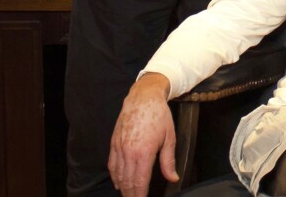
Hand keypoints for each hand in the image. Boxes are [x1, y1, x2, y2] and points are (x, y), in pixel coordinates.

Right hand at [108, 73, 177, 195]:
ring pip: (119, 176)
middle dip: (131, 195)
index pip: (140, 182)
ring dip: (123, 188)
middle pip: (128, 182)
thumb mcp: (169, 137)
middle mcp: (129, 153)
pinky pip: (112, 165)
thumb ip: (169, 160)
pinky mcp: (114, 143)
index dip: (140, 196)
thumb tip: (173, 178)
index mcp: (144, 152)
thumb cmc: (159, 115)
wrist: (143, 97)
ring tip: (129, 195)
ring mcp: (119, 148)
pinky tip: (119, 183)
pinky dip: (115, 177)